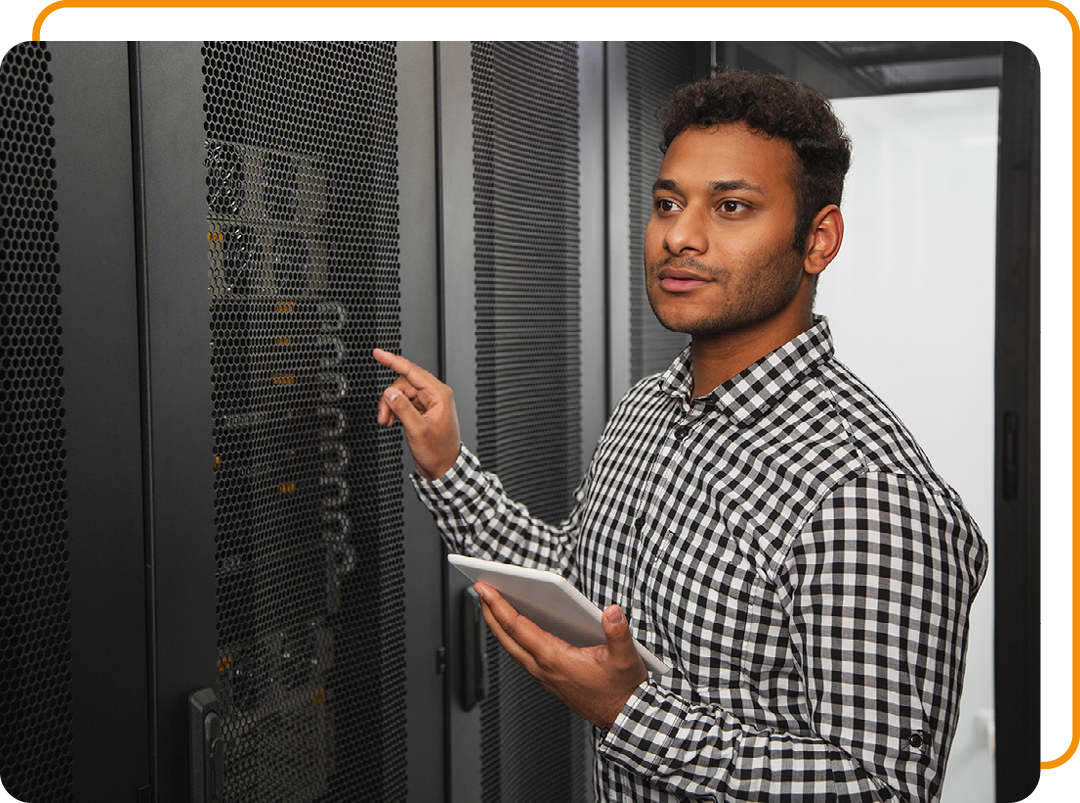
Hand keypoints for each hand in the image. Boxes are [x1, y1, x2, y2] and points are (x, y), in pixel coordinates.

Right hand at [373, 349, 460, 479]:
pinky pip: (403, 402)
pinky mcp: (421, 411)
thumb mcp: (418, 430)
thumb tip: (390, 392)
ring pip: (400, 394)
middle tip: (382, 416)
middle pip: (403, 384)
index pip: (412, 371)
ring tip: (386, 422)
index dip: (393, 360)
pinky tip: (391, 422)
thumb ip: (402, 409)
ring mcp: (428, 403)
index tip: (378, 354)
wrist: (444, 468)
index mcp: (439, 394)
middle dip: (389, 398)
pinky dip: (394, 411)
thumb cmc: (438, 452)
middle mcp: (434, 396)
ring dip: (390, 407)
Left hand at [474, 582, 647, 728]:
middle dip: (489, 611)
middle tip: (479, 590)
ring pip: (511, 647)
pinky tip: (514, 627)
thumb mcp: (626, 659)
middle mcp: (543, 668)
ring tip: (492, 604)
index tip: (484, 589)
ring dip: (498, 625)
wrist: (623, 716)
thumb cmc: (621, 689)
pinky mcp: (547, 679)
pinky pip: (520, 655)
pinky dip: (511, 638)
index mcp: (555, 659)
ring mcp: (543, 676)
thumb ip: (618, 633)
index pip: (518, 627)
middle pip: (506, 637)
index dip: (498, 606)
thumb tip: (611, 612)